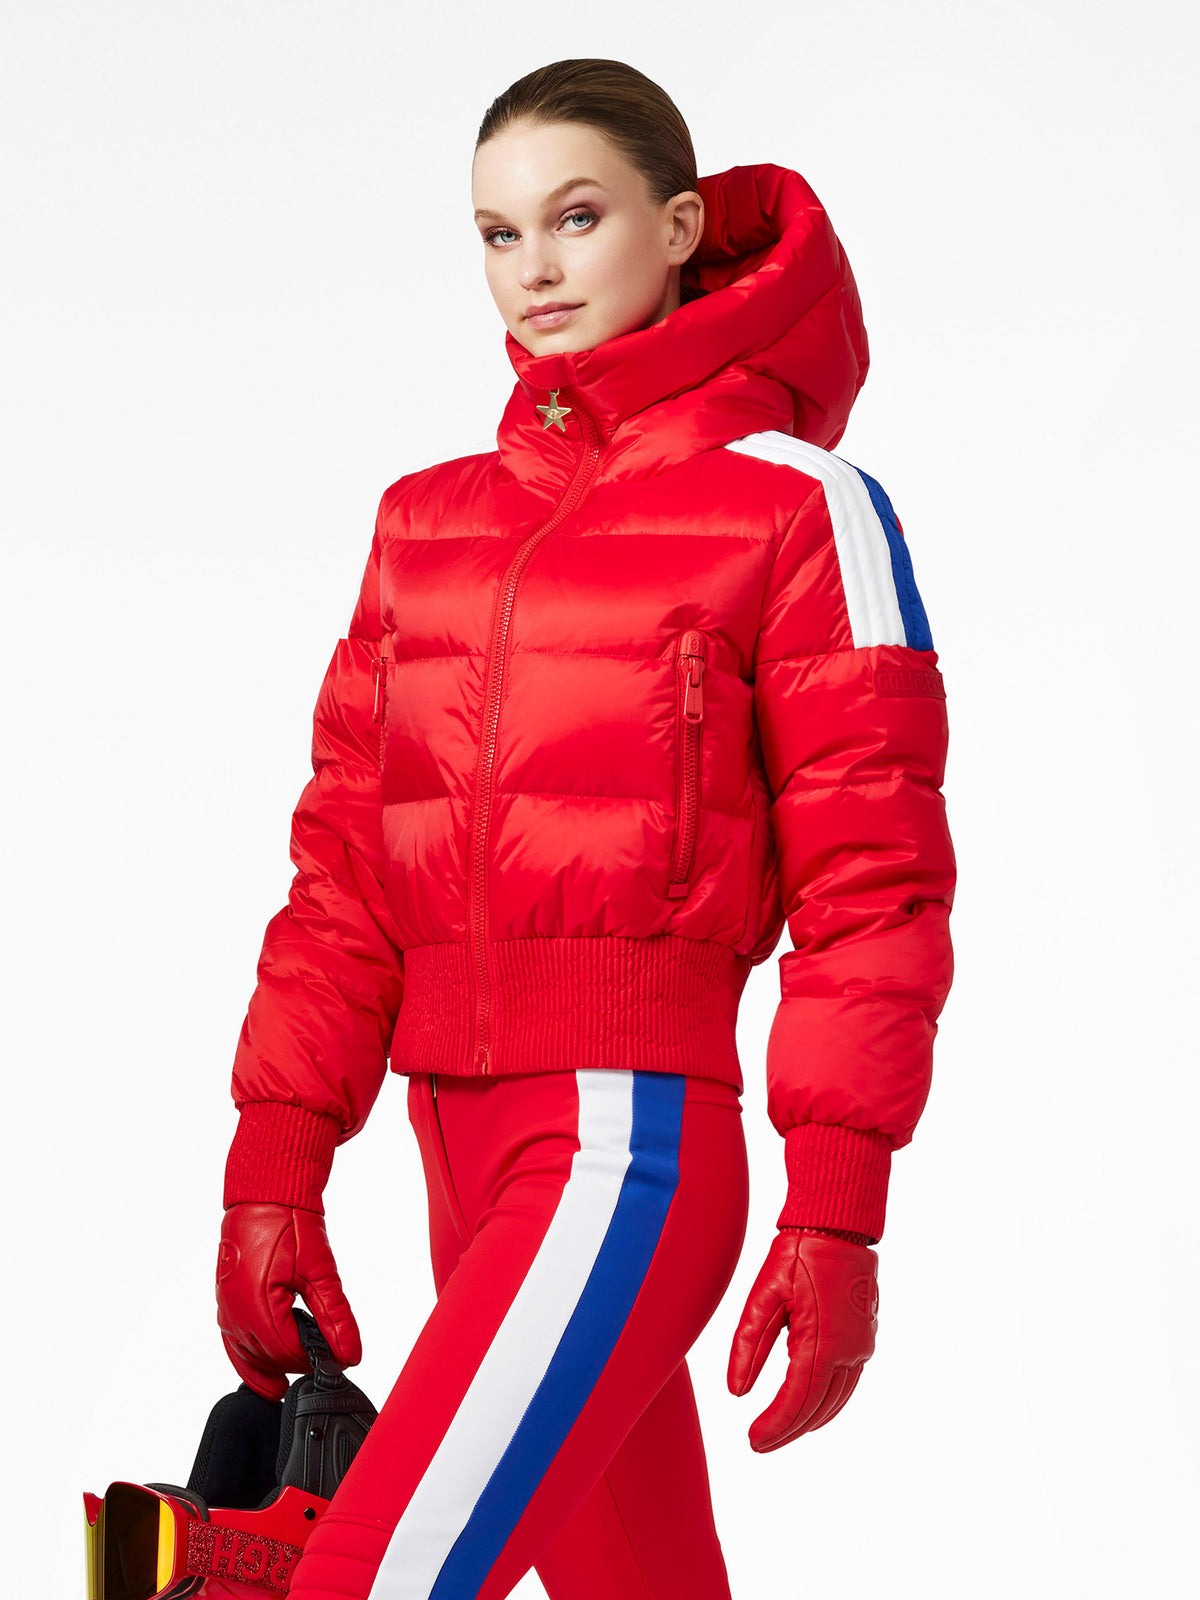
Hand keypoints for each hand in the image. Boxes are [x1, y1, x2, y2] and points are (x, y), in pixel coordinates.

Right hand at [215, 1201, 361, 1400]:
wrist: (264, 1197)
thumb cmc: (290, 1225)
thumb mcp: (321, 1271)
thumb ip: (336, 1317)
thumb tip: (350, 1355)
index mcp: (259, 1307)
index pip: (289, 1354)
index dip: (316, 1361)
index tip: (338, 1361)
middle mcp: (236, 1315)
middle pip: (270, 1360)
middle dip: (299, 1363)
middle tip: (328, 1360)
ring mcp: (226, 1311)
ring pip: (249, 1359)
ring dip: (275, 1368)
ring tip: (303, 1372)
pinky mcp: (225, 1305)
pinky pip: (234, 1346)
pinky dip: (251, 1363)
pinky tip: (268, 1376)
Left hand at [727, 1228, 878, 1450]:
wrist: (838, 1227)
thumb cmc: (798, 1255)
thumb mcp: (764, 1296)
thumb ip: (749, 1346)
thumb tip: (736, 1393)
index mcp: (822, 1341)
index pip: (797, 1400)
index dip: (775, 1426)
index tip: (752, 1441)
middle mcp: (848, 1351)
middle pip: (817, 1408)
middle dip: (787, 1430)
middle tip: (758, 1444)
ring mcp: (860, 1347)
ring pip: (835, 1401)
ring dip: (808, 1422)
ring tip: (778, 1433)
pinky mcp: (864, 1339)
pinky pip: (847, 1385)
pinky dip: (827, 1404)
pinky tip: (810, 1411)